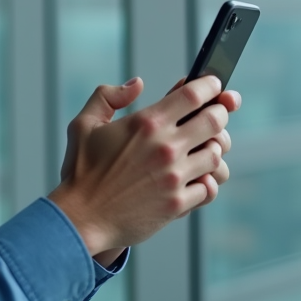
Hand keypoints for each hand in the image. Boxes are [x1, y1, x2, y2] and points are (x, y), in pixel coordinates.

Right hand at [48, 75, 239, 256]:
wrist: (81, 217)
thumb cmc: (81, 171)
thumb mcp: (84, 124)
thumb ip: (108, 96)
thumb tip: (137, 84)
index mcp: (146, 123)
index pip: (194, 94)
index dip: (210, 85)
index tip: (213, 84)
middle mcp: (165, 147)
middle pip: (215, 121)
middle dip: (219, 114)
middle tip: (215, 114)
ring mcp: (174, 177)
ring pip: (216, 155)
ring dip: (213, 149)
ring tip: (204, 148)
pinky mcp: (177, 204)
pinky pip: (209, 188)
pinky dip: (207, 182)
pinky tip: (197, 179)